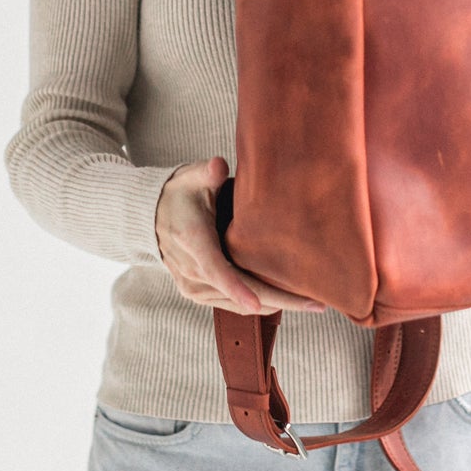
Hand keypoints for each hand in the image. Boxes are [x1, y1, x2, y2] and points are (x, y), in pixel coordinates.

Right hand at [154, 156, 326, 316]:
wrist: (153, 218)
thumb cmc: (181, 194)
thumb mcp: (191, 178)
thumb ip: (207, 172)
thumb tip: (219, 165)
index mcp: (193, 240)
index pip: (215, 269)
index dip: (236, 288)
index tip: (257, 304)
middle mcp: (192, 271)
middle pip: (238, 295)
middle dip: (279, 301)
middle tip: (317, 303)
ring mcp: (195, 287)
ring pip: (239, 305)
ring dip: (274, 305)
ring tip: (311, 302)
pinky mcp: (200, 294)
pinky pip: (232, 305)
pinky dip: (259, 304)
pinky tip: (287, 301)